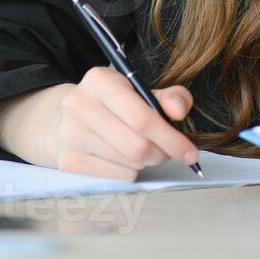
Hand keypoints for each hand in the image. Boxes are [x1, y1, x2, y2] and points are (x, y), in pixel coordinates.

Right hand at [51, 67, 199, 179]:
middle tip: (168, 152)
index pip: (142, 118)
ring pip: (128, 164)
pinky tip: (124, 158)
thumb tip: (179, 112)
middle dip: (161, 154)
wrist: (69, 117)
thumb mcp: (142, 91)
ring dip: (146, 162)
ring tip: (143, 149)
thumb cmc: (115, 104)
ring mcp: (70, 135)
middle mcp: (79, 105)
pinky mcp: (68, 161)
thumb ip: (170, 97)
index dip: (171, 139)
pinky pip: (116, 178)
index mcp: (100, 81)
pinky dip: (130, 172)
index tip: (191, 153)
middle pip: (136, 146)